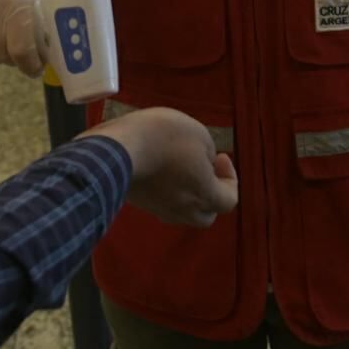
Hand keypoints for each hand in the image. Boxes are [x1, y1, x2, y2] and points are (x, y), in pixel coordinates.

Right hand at [80, 106, 237, 227]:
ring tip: (182, 168)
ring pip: (182, 211)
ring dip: (188, 193)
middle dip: (211, 194)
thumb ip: (208, 152)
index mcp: (204, 195)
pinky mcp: (138, 201)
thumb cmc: (164, 138)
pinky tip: (160, 169)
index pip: (229, 201)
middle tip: (205, 169)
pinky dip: (167, 190)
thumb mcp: (198, 134)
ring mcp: (158, 208)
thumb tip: (204, 164)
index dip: (231, 178)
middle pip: (206, 214)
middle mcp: (183, 209)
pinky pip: (161, 203)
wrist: (116, 148)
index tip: (221, 156)